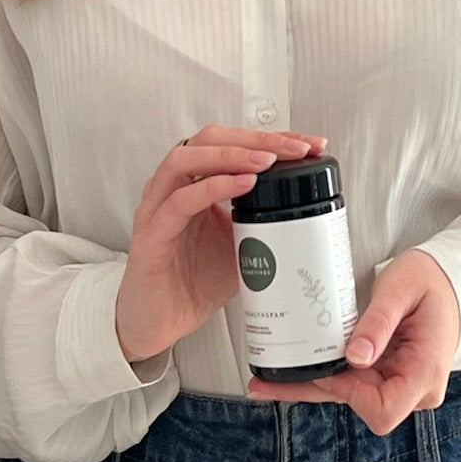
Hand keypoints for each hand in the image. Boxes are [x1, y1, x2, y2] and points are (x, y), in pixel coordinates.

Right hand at [115, 125, 328, 362]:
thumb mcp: (242, 243)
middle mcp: (173, 187)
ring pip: (185, 158)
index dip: (272, 138)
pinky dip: (212, 188)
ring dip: (231, 154)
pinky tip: (241, 185)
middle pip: (209, 138)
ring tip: (266, 161)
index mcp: (195, 182)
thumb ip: (264, 219)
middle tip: (292, 148)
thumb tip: (309, 210)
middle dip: (255, 138)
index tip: (310, 143)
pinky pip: (178, 202)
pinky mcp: (150, 235)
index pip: (232, 142)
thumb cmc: (195, 281)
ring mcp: (157, 207)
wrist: (162, 324)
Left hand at [247, 248, 460, 435]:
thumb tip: (354, 358)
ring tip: (264, 382)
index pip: (383, 408)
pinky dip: (322, 378)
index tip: (327, 367)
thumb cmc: (432, 281)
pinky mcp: (385, 376)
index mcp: (425, 370)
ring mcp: (399, 385)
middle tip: (265, 382)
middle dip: (313, 391)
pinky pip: (351, 382)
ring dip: (310, 387)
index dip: (349, 393)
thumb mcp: (403, 287)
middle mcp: (414, 388)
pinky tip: (289, 377)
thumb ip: (379, 322)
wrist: (451, 283)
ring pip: (348, 396)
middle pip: (359, 406)